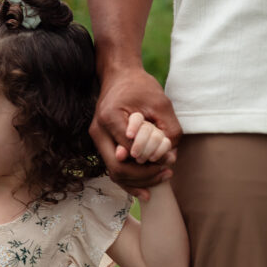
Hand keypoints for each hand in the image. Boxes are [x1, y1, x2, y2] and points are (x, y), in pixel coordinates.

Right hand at [90, 67, 181, 199]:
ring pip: (113, 173)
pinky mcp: (103, 143)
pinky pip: (113, 168)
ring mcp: (98, 139)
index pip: (129, 153)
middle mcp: (98, 132)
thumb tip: (169, 157)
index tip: (169, 161)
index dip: (150, 162)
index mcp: (110, 119)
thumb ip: (167, 129)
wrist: (119, 76)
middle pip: (117, 168)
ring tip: (162, 178)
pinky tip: (145, 190)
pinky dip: (129, 180)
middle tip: (166, 174)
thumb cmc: (140, 87)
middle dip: (143, 176)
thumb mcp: (161, 103)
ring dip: (137, 181)